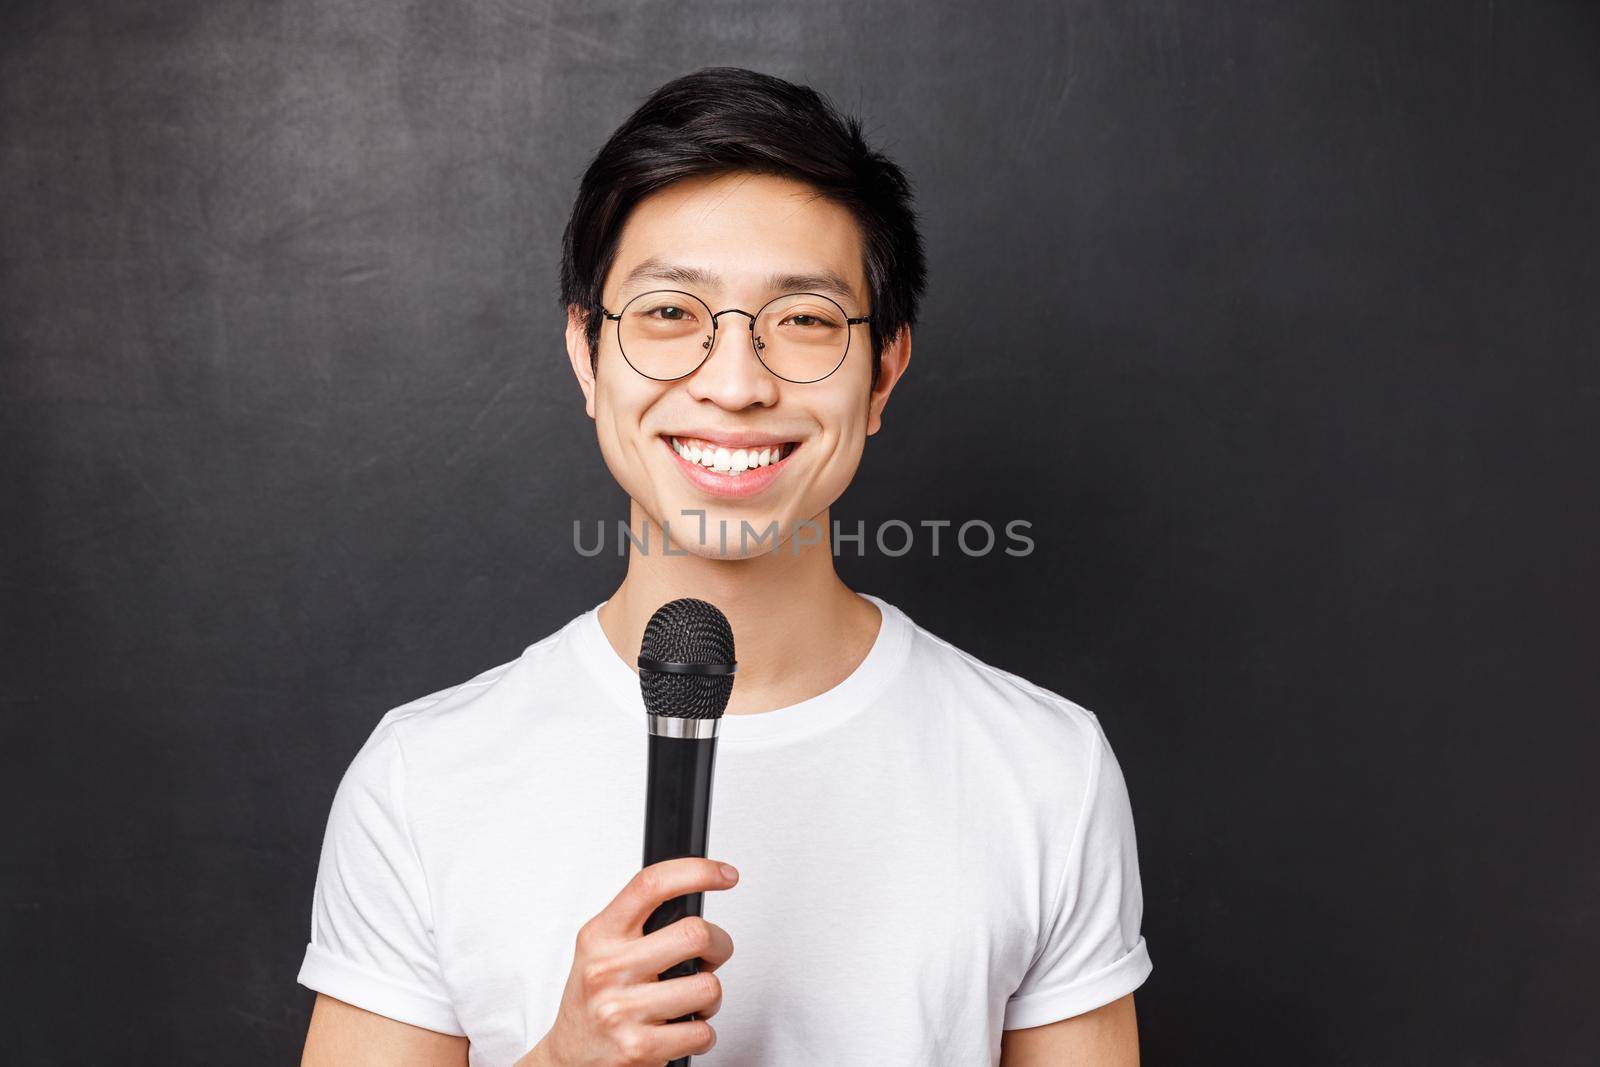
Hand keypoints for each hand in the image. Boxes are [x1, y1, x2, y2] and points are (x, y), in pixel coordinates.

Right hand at [519, 857, 738, 1066]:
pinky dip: (702, 1033)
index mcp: (601, 935)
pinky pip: (702, 1031)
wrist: (568, 1058)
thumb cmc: (592, 1001)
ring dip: (711, 997)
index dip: (696, 871)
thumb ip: (637, 923)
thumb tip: (693, 893)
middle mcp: (608, 969)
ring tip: (688, 1001)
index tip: (724, 874)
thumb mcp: (599, 949)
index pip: (651, 885)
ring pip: (707, 986)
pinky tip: (680, 1030)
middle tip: (710, 957)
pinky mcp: (638, 1047)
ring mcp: (622, 1009)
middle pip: (695, 933)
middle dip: (719, 946)